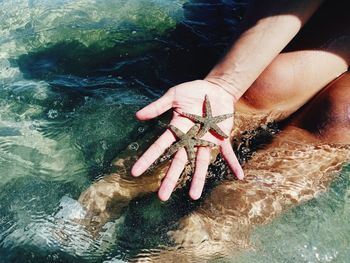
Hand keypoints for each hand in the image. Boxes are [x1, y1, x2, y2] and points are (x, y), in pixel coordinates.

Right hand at [131, 80, 243, 200]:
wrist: (215, 88)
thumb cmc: (192, 91)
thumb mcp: (173, 95)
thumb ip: (158, 106)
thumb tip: (137, 116)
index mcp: (177, 129)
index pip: (160, 146)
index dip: (148, 159)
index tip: (135, 172)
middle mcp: (190, 139)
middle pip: (179, 161)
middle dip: (171, 178)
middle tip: (162, 197)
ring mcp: (206, 140)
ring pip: (201, 162)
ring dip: (198, 179)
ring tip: (193, 196)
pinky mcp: (222, 137)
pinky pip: (228, 152)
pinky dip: (234, 163)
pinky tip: (239, 175)